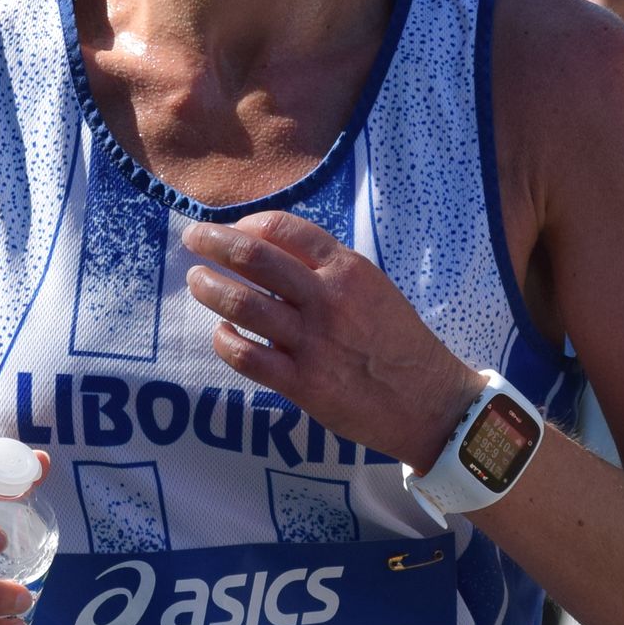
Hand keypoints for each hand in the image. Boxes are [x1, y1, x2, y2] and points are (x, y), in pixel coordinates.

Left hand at [179, 210, 473, 472]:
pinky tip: (222, 333)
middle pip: (253, 257)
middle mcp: (327, 299)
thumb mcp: (372, 288)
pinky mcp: (303, 383)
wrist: (430, 400)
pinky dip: (225, 340)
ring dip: (209, 287)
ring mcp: (312, 342)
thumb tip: (272, 251)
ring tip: (197, 281)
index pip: (283, 229)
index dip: (247, 224)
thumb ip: (327, 270)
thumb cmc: (398, 341)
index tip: (231, 229)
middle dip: (214, 242)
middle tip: (193, 240)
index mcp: (347, 269)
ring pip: (242, 303)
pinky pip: (247, 356)